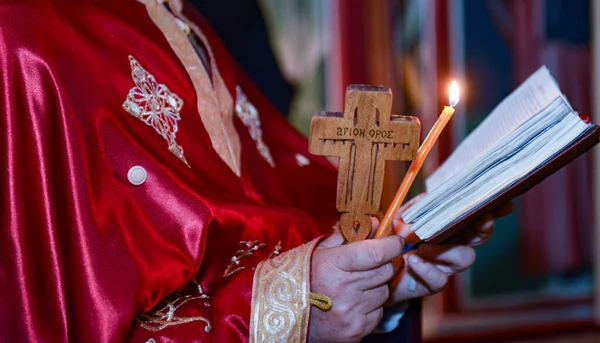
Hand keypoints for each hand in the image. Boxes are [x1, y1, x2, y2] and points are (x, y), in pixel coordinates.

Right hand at [308, 233, 403, 341]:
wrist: (288, 317)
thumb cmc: (304, 279)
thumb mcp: (320, 252)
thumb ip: (348, 236)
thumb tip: (377, 223)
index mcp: (333, 265)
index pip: (376, 253)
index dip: (392, 245)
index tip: (396, 241)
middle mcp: (343, 290)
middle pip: (385, 271)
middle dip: (383, 264)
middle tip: (372, 263)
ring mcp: (351, 312)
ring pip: (384, 292)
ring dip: (376, 287)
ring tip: (357, 287)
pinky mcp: (356, 330)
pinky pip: (377, 313)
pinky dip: (370, 307)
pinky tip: (354, 303)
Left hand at [376, 194, 514, 303]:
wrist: (376, 270)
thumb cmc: (390, 241)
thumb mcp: (396, 219)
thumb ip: (410, 209)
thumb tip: (424, 199)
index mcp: (447, 225)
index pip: (472, 214)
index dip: (489, 208)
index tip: (503, 202)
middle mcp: (452, 244)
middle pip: (479, 236)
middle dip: (482, 227)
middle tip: (480, 219)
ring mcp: (445, 265)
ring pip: (464, 257)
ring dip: (446, 249)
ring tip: (424, 246)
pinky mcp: (433, 282)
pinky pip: (440, 278)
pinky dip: (426, 268)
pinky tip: (412, 260)